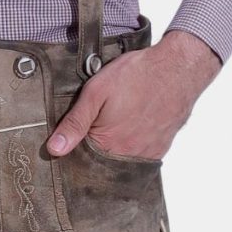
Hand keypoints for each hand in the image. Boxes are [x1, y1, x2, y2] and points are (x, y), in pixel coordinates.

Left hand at [44, 28, 221, 162]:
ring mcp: (147, 154)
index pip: (80, 160)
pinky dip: (130, 146)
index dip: (72, 148)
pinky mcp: (160, 148)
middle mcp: (128, 156)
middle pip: (101, 163)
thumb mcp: (96, 92)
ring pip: (120, 160)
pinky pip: (139, 157)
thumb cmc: (136, 76)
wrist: (177, 68)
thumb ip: (74, 123)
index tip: (69, 136)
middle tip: (97, 123)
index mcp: (108, 145)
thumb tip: (54, 149)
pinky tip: (129, 128)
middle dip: (92, 150)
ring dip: (112, 148)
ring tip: (115, 123)